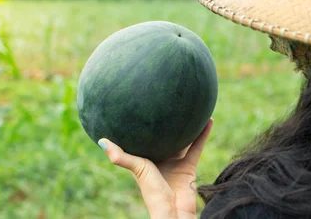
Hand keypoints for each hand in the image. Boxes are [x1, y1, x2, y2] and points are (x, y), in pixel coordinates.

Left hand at [98, 118, 213, 218]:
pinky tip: (209, 119)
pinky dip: (204, 134)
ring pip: (182, 139)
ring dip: (188, 125)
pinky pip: (198, 145)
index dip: (140, 126)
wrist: (173, 210)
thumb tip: (101, 140)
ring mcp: (175, 162)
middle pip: (163, 136)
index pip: (141, 139)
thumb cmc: (152, 192)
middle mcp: (159, 159)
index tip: (138, 107)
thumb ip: (121, 156)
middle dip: (165, 122)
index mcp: (144, 159)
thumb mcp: (136, 169)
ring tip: (190, 107)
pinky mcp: (189, 166)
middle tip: (166, 101)